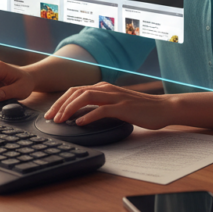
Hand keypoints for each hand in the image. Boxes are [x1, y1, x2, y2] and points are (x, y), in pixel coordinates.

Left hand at [43, 82, 172, 130]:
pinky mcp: (123, 106)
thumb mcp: (115, 105)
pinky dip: (88, 116)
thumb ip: (100, 106)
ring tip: (60, 120)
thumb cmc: (140, 109)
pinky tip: (80, 123)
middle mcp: (107, 89)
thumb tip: (80, 116)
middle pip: (76, 91)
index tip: (50, 113)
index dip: (60, 101)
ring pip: (86, 97)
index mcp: (103, 87)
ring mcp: (115, 96)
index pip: (75, 90)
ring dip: (70, 108)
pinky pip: (102, 109)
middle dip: (60, 104)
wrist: (163, 108)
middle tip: (49, 117)